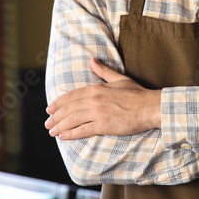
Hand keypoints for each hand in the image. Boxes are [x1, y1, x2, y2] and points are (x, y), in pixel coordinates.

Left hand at [45, 58, 160, 139]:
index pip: (71, 96)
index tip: (50, 109)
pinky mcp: (103, 125)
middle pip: (68, 109)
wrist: (150, 107)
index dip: (58, 103)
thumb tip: (92, 61)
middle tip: (47, 123)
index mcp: (96, 88)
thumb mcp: (119, 79)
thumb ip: (104, 71)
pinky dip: (71, 134)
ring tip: (52, 131)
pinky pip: (82, 130)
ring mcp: (98, 113)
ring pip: (72, 120)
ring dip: (59, 126)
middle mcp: (94, 99)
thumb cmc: (138, 94)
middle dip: (55, 117)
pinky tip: (63, 136)